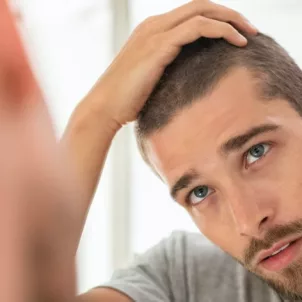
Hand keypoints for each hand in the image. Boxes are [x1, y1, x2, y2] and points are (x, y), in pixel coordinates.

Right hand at [89, 0, 256, 128]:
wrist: (105, 108)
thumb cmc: (127, 99)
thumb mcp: (150, 79)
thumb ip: (167, 69)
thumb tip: (188, 77)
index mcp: (152, 32)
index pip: (192, 14)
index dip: (218, 19)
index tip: (237, 34)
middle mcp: (154, 26)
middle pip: (201, 5)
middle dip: (230, 14)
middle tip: (252, 30)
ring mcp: (155, 34)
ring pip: (202, 11)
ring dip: (231, 20)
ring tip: (250, 35)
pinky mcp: (158, 47)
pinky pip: (197, 28)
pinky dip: (221, 31)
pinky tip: (237, 42)